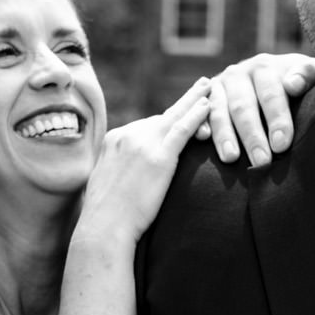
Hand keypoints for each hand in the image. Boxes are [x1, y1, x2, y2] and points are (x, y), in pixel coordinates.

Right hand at [76, 79, 211, 243]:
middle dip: (183, 110)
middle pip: (160, 119)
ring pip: (174, 116)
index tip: (179, 116)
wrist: (105, 227)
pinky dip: (197, 115)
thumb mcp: (107, 186)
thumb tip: (128, 181)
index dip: (164, 124)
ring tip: (209, 87)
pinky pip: (182, 129)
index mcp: (113, 141)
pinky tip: (209, 105)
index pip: (143, 126)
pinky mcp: (159, 156)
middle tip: (202, 89)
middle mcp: (127, 135)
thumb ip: (120, 173)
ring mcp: (143, 143)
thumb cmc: (106, 219)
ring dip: (194, 100)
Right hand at [202, 54, 314, 166]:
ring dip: (224, 135)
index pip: (271, 94)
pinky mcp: (204, 100)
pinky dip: (198, 124)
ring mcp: (218, 86)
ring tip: (231, 158)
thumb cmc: (298, 84)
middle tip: (262, 161)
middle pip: (243, 106)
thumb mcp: (310, 74)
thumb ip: (307, 75)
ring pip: (219, 111)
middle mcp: (238, 74)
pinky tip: (202, 138)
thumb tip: (293, 84)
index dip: (277, 119)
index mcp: (264, 67)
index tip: (282, 144)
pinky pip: (196, 112)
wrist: (274, 78)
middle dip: (252, 135)